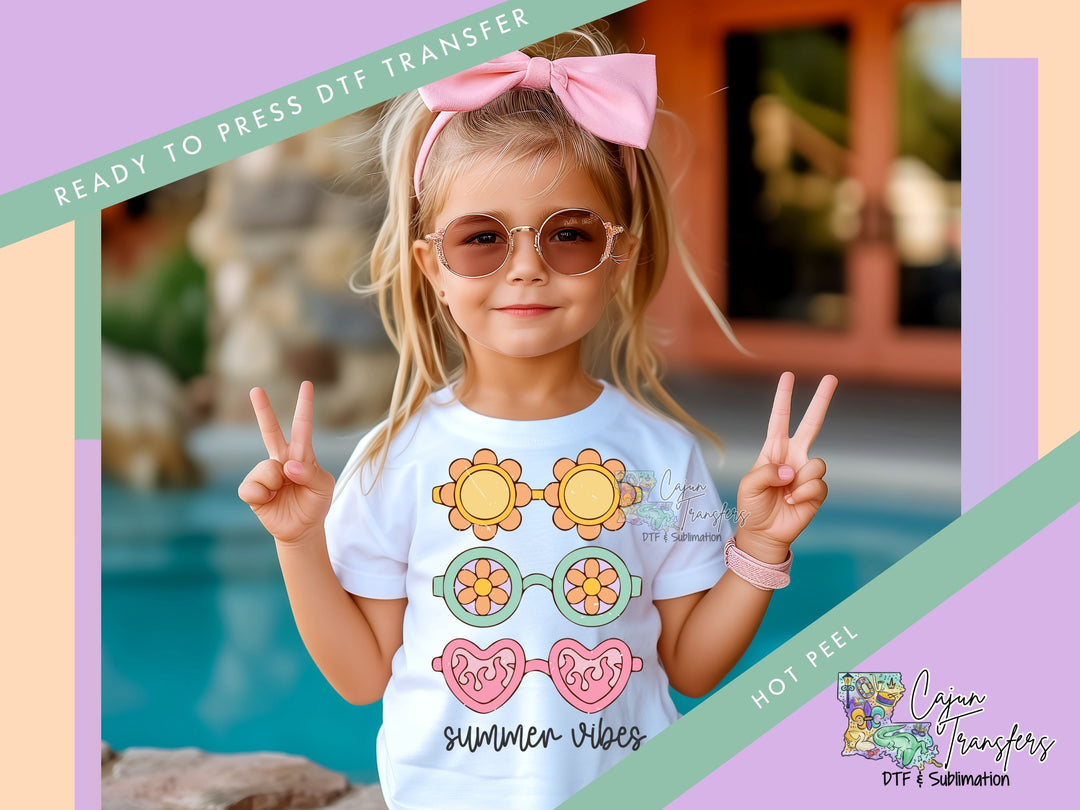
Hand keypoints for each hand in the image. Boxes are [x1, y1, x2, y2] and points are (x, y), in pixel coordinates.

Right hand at [238, 381, 334, 542]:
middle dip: (262, 410)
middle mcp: (280, 459)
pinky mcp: (251, 489)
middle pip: (269, 431)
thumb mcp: (324, 487)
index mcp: (301, 455)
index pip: (302, 426)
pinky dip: (263, 496)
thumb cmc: (314, 503)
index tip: (307, 384)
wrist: (301, 529)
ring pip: (267, 469)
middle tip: (256, 388)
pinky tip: (268, 501)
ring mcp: (264, 473)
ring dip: (277, 484)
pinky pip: (253, 487)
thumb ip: (311, 474)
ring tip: (283, 493)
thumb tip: (287, 466)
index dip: (304, 405)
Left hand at [736, 372, 836, 559]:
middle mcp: (793, 457)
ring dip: (799, 481)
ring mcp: (806, 472)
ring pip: (817, 463)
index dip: (783, 398)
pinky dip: (803, 494)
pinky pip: (818, 484)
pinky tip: (793, 502)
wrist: (764, 533)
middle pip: (812, 424)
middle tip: (832, 377)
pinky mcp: (817, 490)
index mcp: (774, 450)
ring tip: (786, 494)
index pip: (780, 419)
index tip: (788, 375)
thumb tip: (794, 469)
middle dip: (821, 400)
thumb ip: (767, 471)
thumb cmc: (752, 507)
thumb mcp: (748, 485)